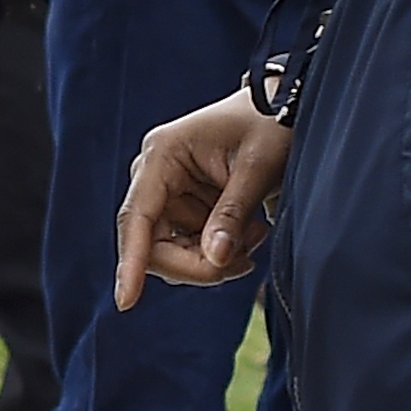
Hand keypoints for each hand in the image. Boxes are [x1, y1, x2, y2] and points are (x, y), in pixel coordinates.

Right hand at [116, 88, 293, 305]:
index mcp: (163, 154)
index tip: (126, 302)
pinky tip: (251, 232)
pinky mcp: (184, 205)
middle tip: (248, 259)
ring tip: (258, 234)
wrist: (283, 108)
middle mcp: (155, 173)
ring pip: (173, 251)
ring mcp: (167, 191)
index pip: (137, 217)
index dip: (131, 262)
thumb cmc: (269, 126)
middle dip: (197, 263)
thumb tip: (214, 259)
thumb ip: (232, 214)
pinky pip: (190, 245)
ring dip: (214, 257)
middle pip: (154, 244)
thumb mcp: (258, 167)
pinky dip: (220, 250)